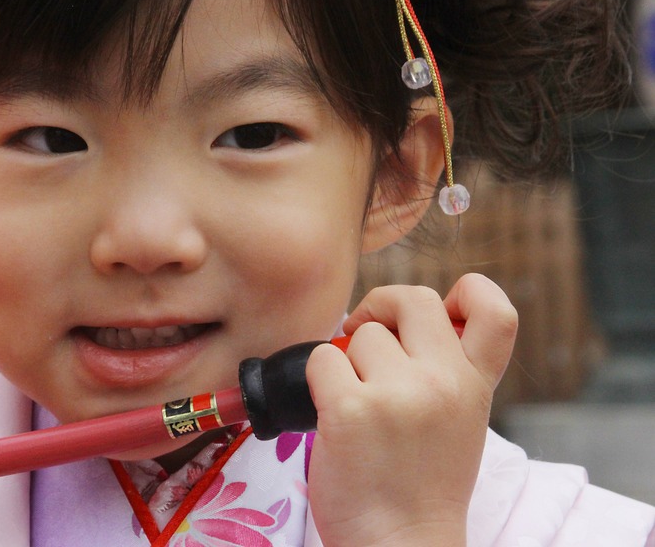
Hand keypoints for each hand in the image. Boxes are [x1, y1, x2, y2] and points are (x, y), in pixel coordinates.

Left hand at [304, 273, 517, 546]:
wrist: (399, 546)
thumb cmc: (416, 487)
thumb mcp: (456, 424)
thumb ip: (444, 373)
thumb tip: (401, 323)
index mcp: (475, 387)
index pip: (497, 311)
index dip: (469, 291)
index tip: (441, 307)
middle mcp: (444, 383)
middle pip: (414, 298)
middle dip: (381, 305)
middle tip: (361, 331)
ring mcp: (398, 393)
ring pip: (358, 334)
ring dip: (346, 360)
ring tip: (356, 405)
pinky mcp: (351, 408)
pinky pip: (321, 359)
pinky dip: (316, 381)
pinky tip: (331, 415)